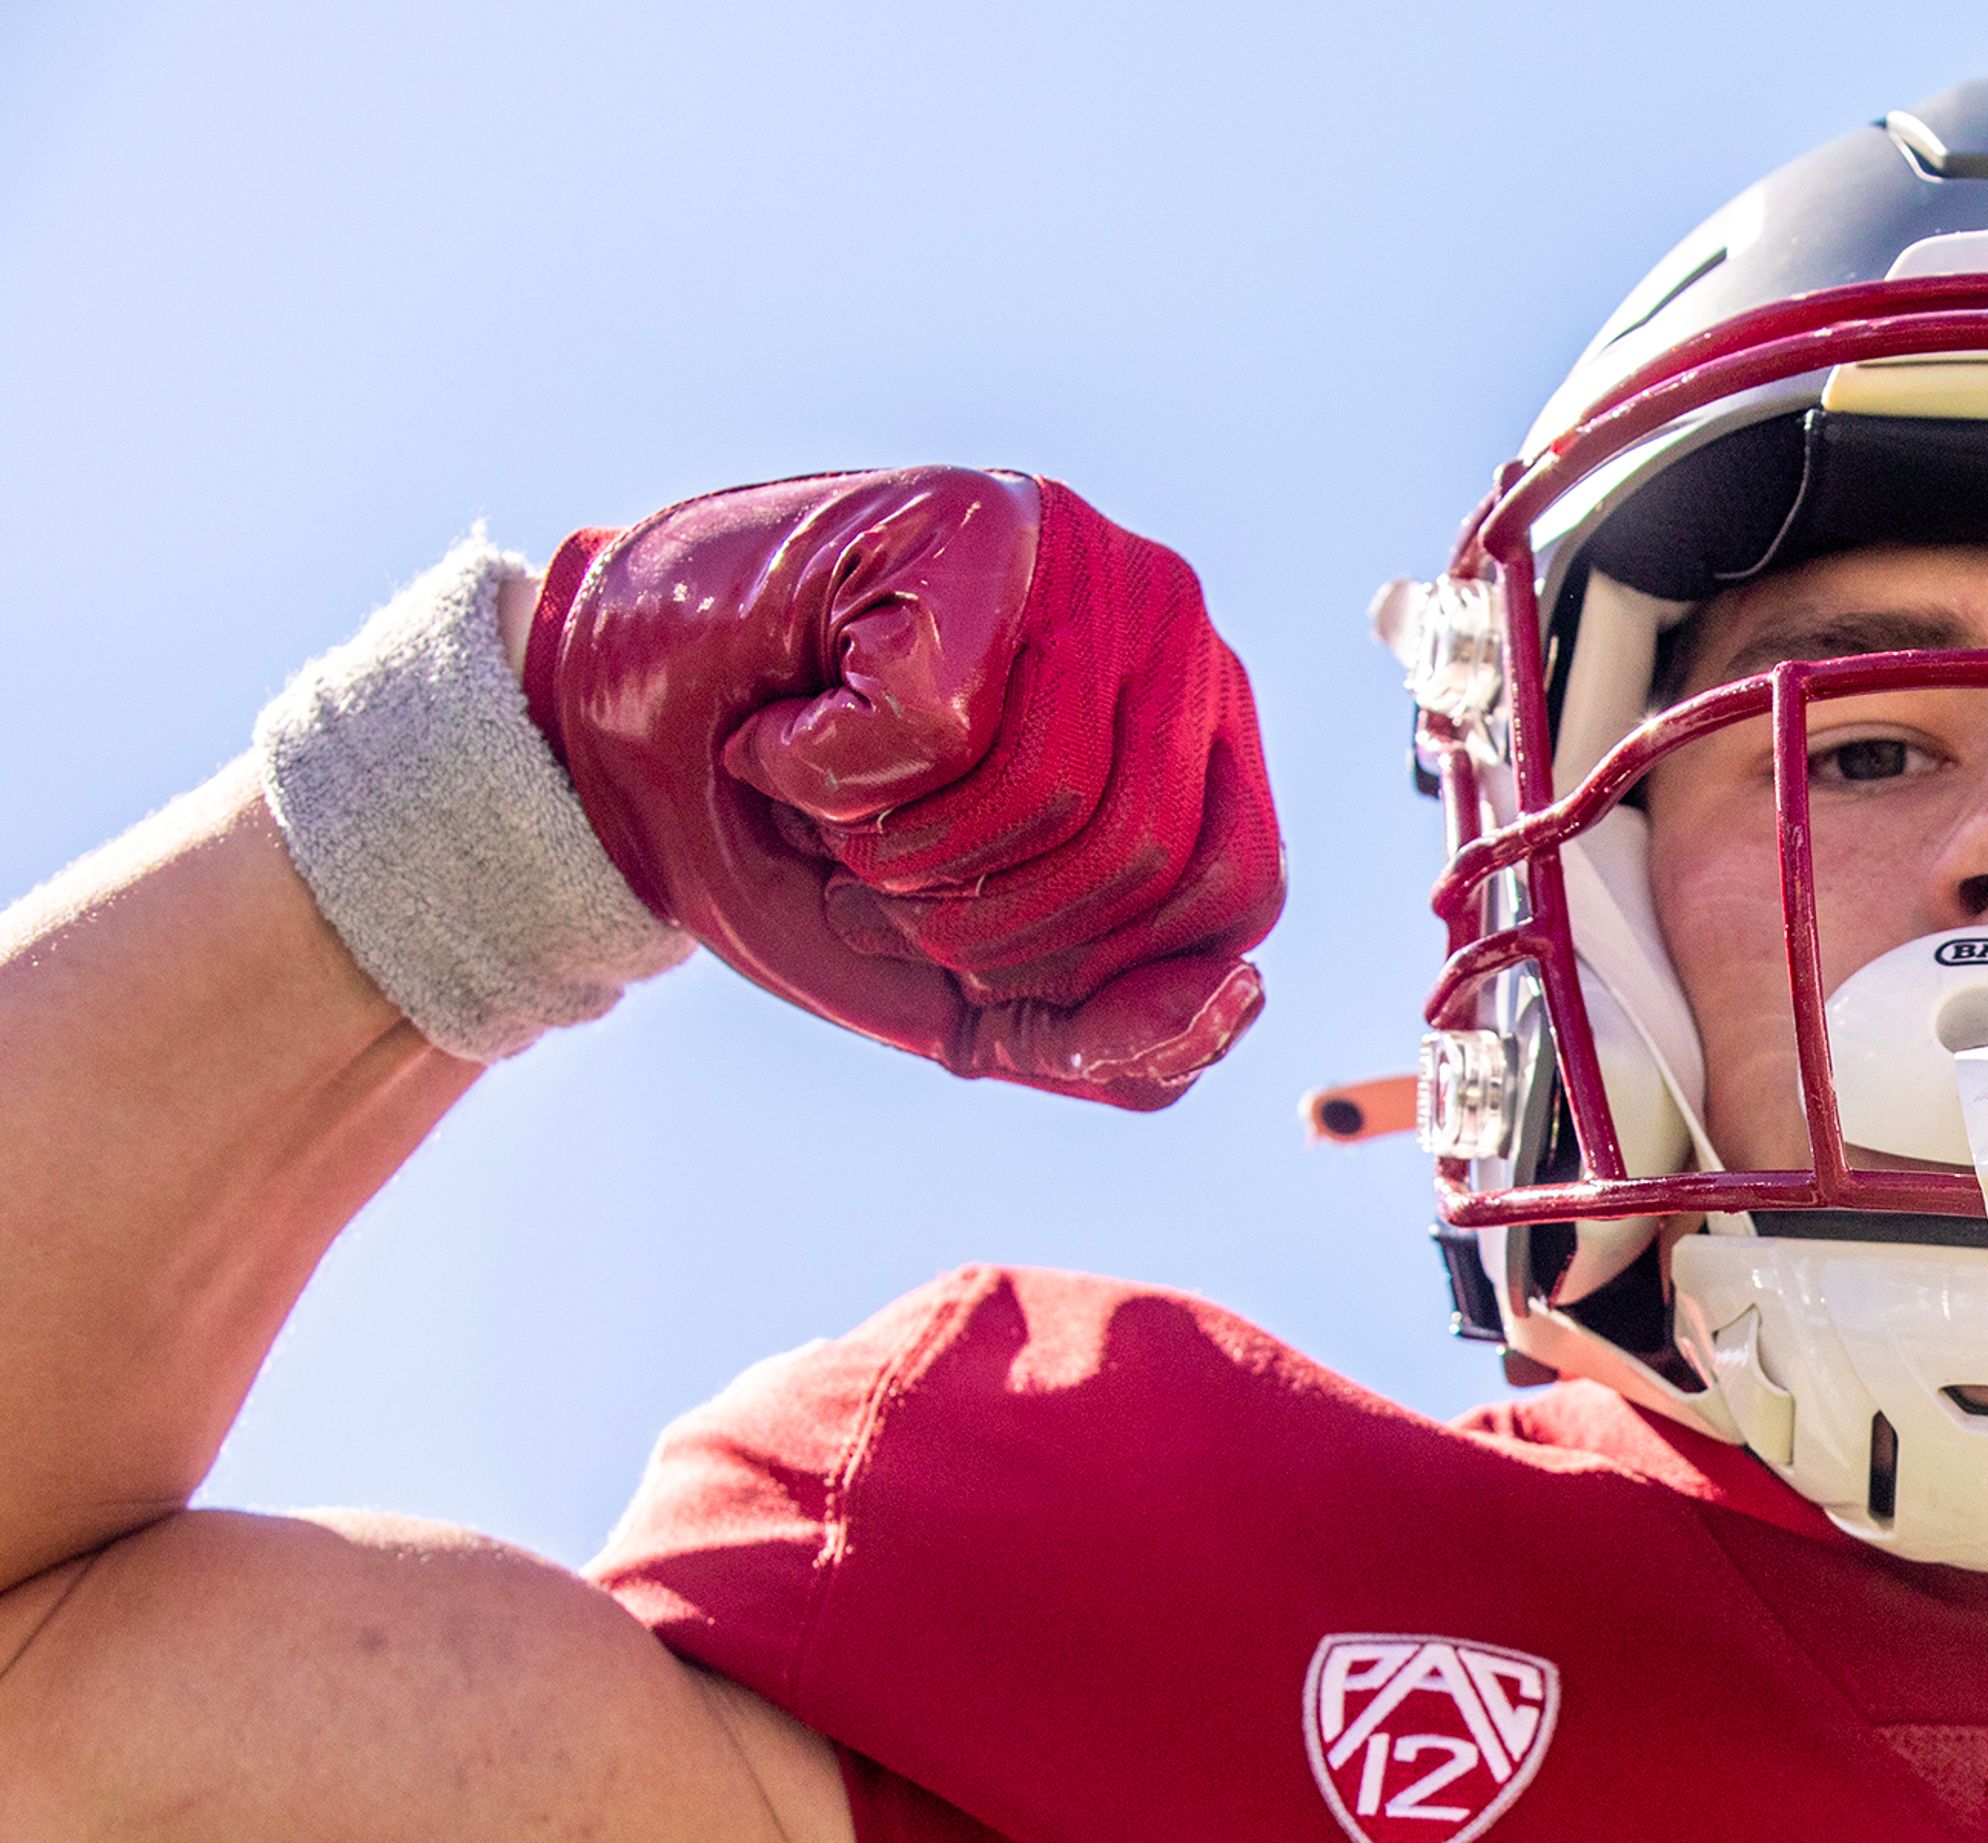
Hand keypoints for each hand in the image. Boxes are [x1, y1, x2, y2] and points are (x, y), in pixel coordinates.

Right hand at [521, 469, 1280, 1108]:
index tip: (969, 948)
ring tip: (835, 810)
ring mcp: (1085, 554)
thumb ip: (1113, 1040)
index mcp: (1207, 736)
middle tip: (874, 879)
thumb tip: (1237, 991)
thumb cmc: (809, 863)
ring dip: (896, 848)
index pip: (1237, 891)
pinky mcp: (972, 518)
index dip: (1095, 964)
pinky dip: (824, 766)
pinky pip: (930, 722)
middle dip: (979, 919)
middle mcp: (1176, 627)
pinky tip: (787, 726)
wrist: (611, 753)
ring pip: (1045, 789)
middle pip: (1140, 852)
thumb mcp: (976, 994)